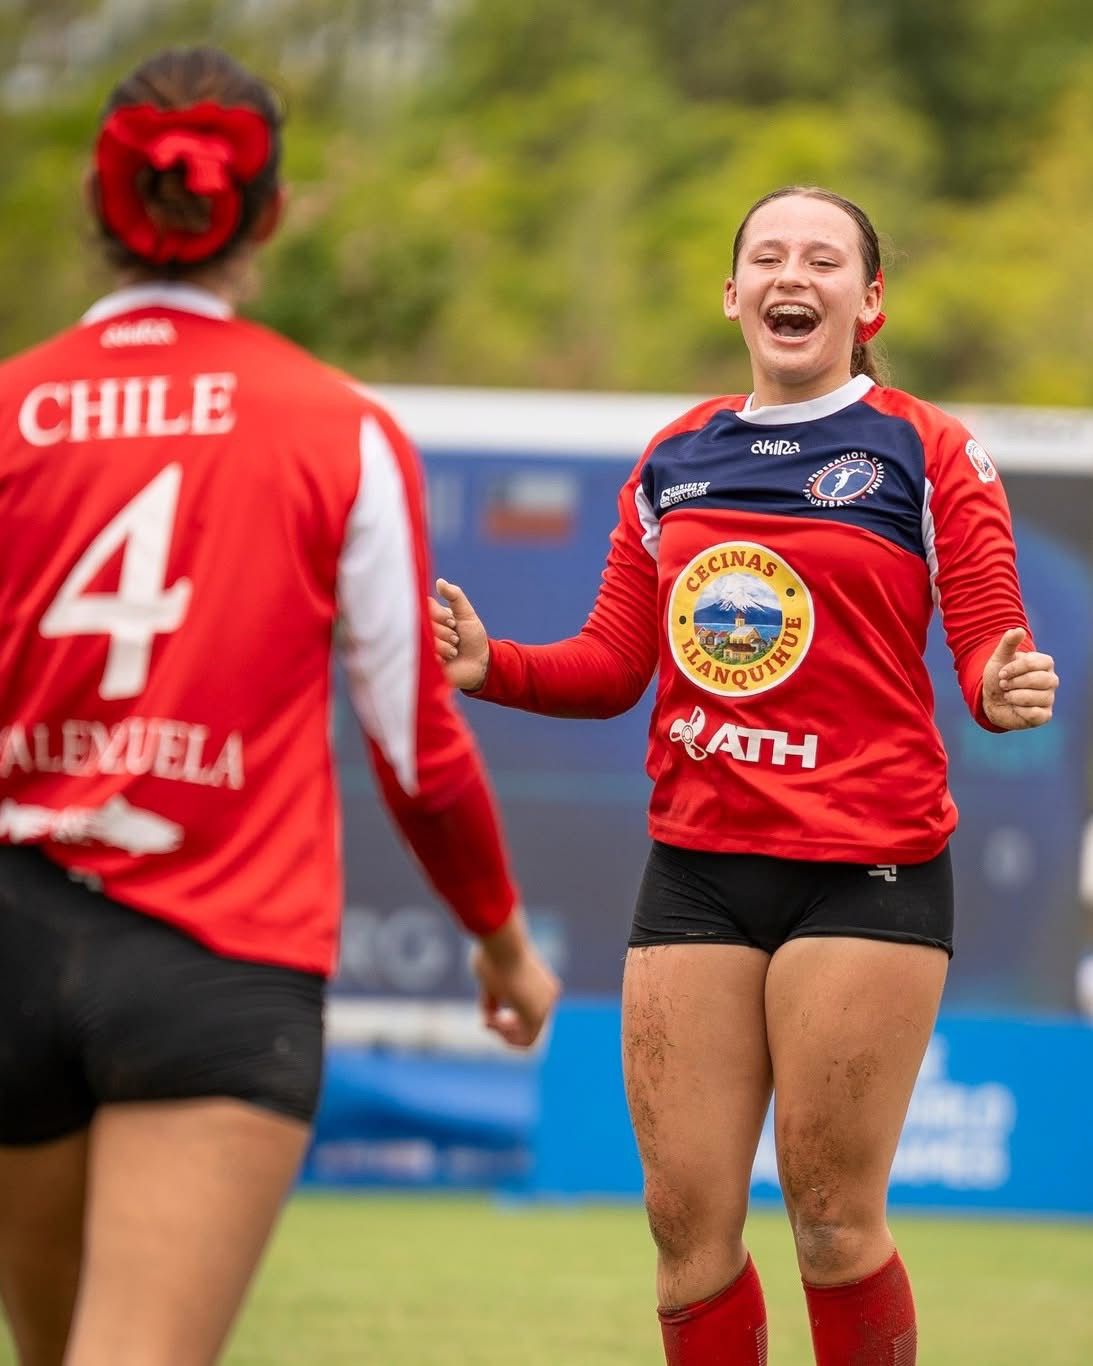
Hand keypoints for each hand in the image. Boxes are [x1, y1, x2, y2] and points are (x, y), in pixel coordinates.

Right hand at [429, 578, 489, 691]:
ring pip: (428, 642)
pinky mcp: (423, 662)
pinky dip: (441, 658)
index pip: (426, 608)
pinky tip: (447, 661)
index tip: (454, 623)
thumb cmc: (472, 637)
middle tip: (456, 639)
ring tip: (454, 651)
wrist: (479, 663)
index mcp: (431, 616)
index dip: (441, 616)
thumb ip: (455, 596)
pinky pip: (427, 657)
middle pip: (427, 625)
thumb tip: (439, 581)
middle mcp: (423, 629)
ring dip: (446, 647)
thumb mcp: (466, 614)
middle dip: (447, 633)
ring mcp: (422, 646)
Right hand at [471, 913, 560, 1048]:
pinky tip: (493, 1021)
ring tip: (489, 1020)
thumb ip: (494, 999)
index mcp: (542, 985)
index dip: (505, 1022)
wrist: (502, 943)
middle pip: (527, 1027)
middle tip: (486, 1021)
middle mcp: (548, 996)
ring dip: (503, 1034)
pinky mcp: (538, 1013)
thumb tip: (491, 1016)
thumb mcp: (490, 978)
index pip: (526, 1015)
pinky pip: (527, 1041)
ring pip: (528, 1037)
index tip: (488, 1013)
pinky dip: (506, 1037)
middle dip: (503, 1029)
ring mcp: (546, 1005)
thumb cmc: (493, 954)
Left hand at [982, 627, 1057, 729]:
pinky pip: (1036, 714)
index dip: (1015, 668)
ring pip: (1037, 698)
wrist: (992, 700)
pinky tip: (1015, 708)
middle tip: (1004, 685)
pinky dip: (1020, 711)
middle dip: (1015, 683)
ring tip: (1008, 696)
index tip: (1002, 673)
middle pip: (1040, 680)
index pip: (1036, 663)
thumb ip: (1008, 643)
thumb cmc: (1000, 677)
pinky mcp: (1045, 715)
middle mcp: (1051, 680)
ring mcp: (1049, 698)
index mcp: (1044, 664)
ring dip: (1015, 697)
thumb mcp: (1000, 658)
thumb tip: (1018, 630)